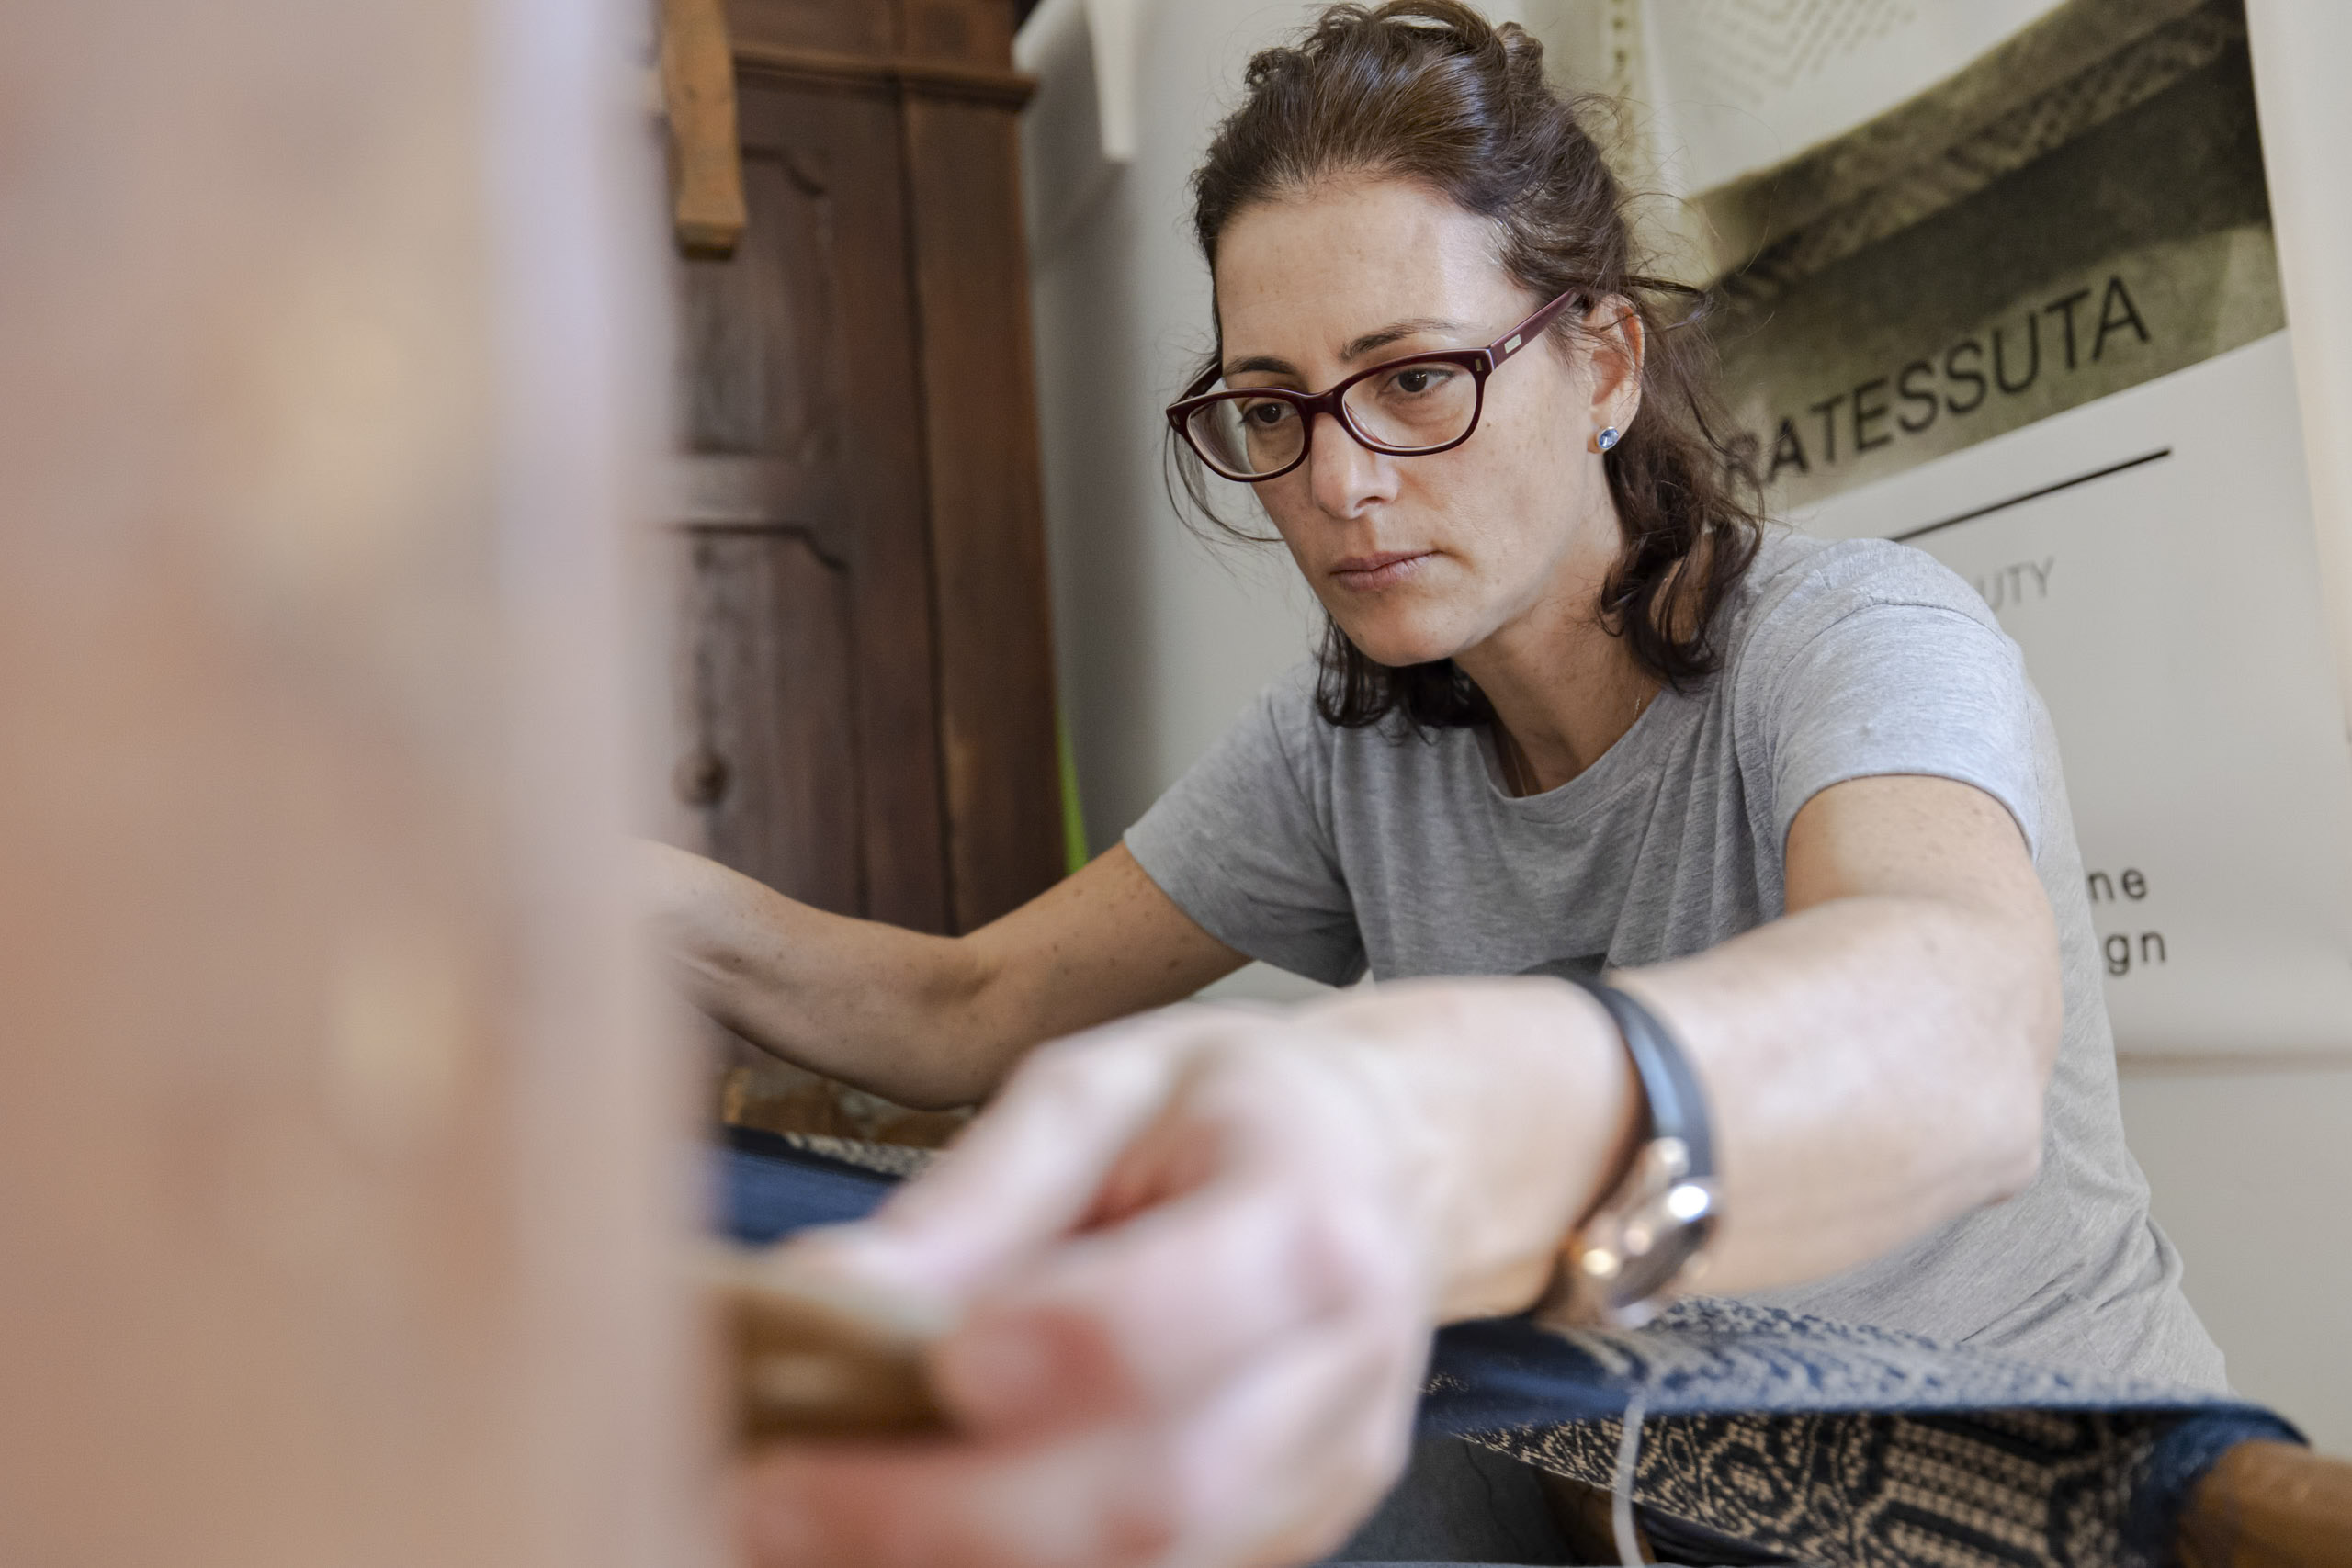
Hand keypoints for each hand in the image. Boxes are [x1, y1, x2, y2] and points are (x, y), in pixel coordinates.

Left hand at [732, 981, 1630, 1567]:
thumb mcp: (1103, 1085)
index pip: (1169, 1322)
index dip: (1039, 1359)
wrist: (1388, 1160)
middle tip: (772, 1494)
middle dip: (946, 1518)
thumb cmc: (1227, 1105)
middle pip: (1154, 1494)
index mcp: (1304, 1217)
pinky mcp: (1289, 1536)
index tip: (898, 1368)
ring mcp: (1324, 1475)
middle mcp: (1339, 1369)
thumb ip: (977, 1194)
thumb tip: (823, 1289)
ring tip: (803, 1527)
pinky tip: (902, 1538)